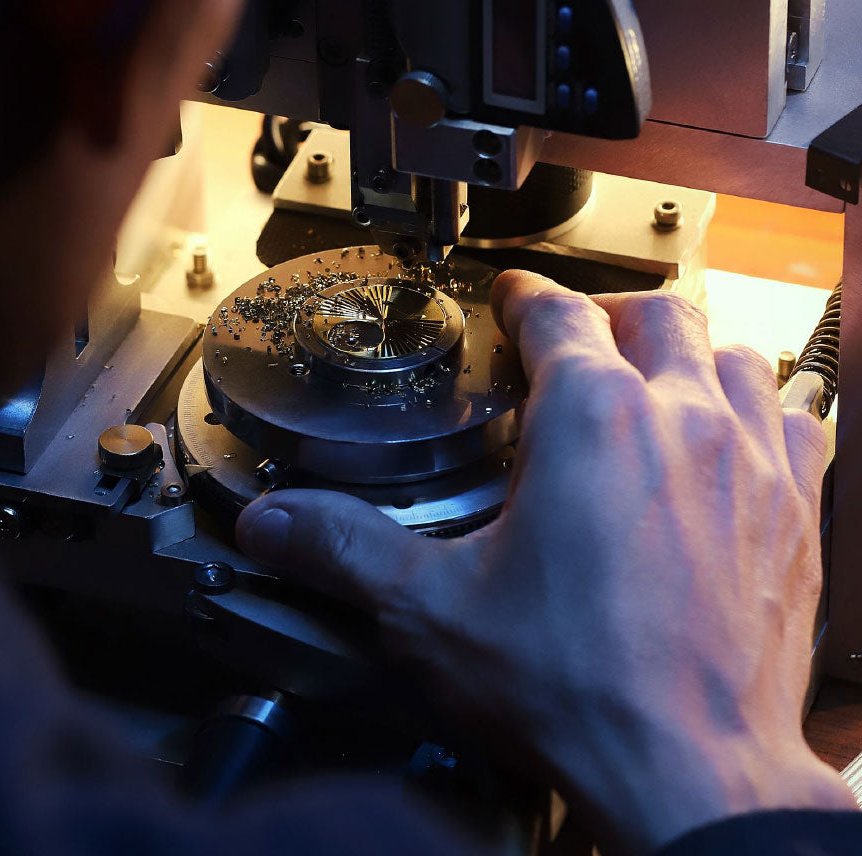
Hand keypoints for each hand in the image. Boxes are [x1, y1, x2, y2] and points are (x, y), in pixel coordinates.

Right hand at [236, 271, 854, 853]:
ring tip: (649, 376)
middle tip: (573, 341)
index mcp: (592, 419)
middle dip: (605, 316)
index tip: (512, 301)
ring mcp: (749, 460)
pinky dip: (759, 407)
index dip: (525, 297)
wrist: (693, 773)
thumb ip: (346, 549)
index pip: (557, 313)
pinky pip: (795, 420)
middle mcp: (680, 420)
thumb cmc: (578, 688)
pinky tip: (732, 431)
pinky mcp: (796, 511)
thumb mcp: (435, 610)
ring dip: (684, 353)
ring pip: (729, 353)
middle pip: (653, 315)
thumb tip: (273, 523)